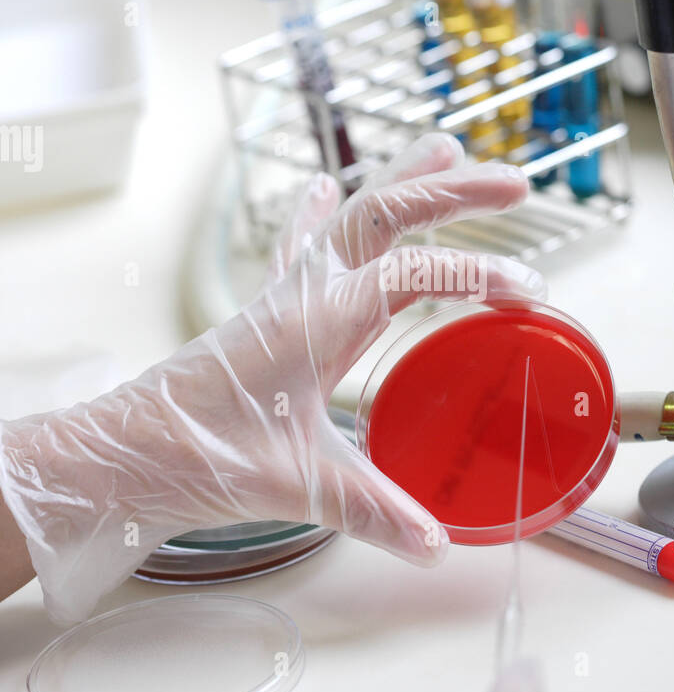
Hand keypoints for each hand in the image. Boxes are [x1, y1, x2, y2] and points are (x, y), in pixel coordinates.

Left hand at [0, 134, 544, 622]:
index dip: (474, 277)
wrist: (123, 455)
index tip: (531, 293)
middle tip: (514, 184)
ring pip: (351, 219)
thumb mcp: (295, 487)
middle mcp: (301, 297)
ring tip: (447, 148)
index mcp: (314, 323)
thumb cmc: (194, 459)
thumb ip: (373, 512)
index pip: (409, 274)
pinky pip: (301, 247)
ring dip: (401, 183)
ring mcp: (283, 300)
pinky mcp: (268, 317)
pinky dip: (320, 214)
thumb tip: (437, 543)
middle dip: (451, 192)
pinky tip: (323, 187)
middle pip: (383, 216)